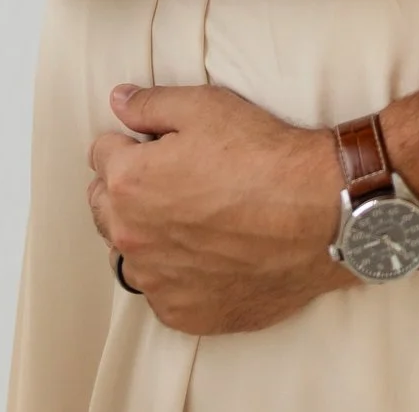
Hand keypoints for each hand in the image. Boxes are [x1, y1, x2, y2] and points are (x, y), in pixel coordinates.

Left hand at [90, 85, 348, 332]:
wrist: (317, 215)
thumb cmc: (263, 156)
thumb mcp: (206, 107)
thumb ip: (151, 105)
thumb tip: (118, 103)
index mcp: (128, 183)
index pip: (101, 155)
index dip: (129, 143)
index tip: (156, 144)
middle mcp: (131, 238)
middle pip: (104, 208)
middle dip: (127, 189)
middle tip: (173, 178)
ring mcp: (156, 282)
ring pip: (129, 254)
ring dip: (146, 235)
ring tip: (191, 218)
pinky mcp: (184, 314)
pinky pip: (160, 291)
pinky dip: (174, 273)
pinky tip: (207, 253)